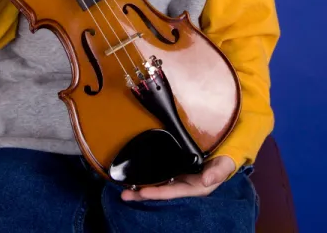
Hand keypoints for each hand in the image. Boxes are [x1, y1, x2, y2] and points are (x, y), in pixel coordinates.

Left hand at [119, 155, 236, 200]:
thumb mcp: (225, 165)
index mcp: (195, 187)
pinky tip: (133, 178)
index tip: (143, 192)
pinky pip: (158, 175)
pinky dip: (146, 177)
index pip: (173, 192)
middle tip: (124, 195)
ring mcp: (177, 178)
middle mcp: (184, 185)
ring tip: (123, 190)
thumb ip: (219, 172)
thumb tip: (208, 180)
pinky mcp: (173, 170)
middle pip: (160, 191)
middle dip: (143, 194)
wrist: (224, 153)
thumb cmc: (224, 161)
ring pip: (157, 184)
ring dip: (140, 188)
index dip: (158, 192)